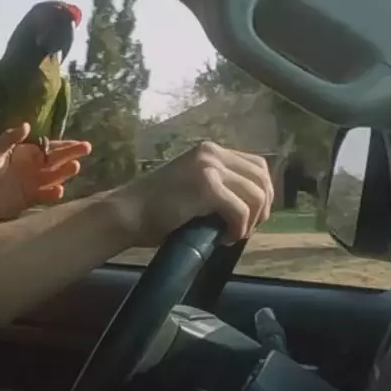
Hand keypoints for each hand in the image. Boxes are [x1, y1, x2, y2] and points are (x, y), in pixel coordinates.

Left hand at [0, 123, 92, 227]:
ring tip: (75, 167)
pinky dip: (53, 193)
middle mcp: (33, 168)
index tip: (78, 143)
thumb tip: (28, 125)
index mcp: (25, 154)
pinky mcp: (32, 199)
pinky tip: (59, 190)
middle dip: (71, 154)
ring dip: (65, 172)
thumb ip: (9, 139)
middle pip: (56, 160)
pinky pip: (46, 194)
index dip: (64, 145)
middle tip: (87, 149)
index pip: (48, 147)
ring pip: (54, 176)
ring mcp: (34, 184)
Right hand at [109, 141, 273, 246]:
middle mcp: (212, 153)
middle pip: (262, 178)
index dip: (262, 194)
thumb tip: (250, 206)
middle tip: (247, 229)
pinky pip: (240, 210)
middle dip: (262, 208)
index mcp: (210, 151)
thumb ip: (218, 186)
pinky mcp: (207, 187)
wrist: (128, 213)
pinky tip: (225, 239)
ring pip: (256, 195)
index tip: (251, 217)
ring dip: (251, 221)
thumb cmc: (155, 208)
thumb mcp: (192, 187)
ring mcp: (209, 167)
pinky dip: (239, 229)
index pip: (256, 166)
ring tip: (233, 235)